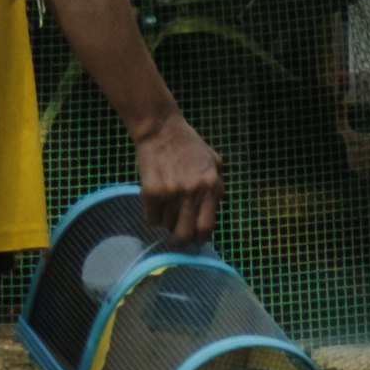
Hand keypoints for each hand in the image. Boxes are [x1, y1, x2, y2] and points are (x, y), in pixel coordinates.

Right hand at [123, 117, 222, 249]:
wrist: (161, 129)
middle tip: (176, 238)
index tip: (195, 239)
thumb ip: (218, 185)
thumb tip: (216, 208)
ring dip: (166, 223)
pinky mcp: (151, 191)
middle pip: (186, 234)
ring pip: (166, 226)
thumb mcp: (214, 161)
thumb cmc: (188, 144)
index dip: (201, 238)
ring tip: (165, 209)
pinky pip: (150, 218)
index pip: (208, 227)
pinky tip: (153, 204)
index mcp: (211, 186)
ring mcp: (171, 193)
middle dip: (181, 241)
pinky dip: (151, 216)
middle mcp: (193, 192)